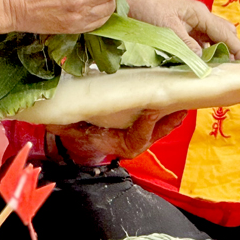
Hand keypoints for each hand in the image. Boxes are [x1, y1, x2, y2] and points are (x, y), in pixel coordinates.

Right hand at [48, 109, 187, 165]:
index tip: (152, 109)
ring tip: (184, 102)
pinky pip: (156, 119)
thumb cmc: (69, 123)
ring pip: (158, 129)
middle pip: (153, 136)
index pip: (135, 141)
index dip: (145, 128)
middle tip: (181, 108)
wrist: (70, 125)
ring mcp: (133, 132)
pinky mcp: (138, 122)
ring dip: (171, 117)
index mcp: (112, 143)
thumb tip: (54, 115)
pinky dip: (166, 110)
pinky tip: (175, 96)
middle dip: (168, 124)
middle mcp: (126, 140)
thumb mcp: (65, 124)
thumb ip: (63, 122)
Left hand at [124, 0, 239, 61]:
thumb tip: (204, 60)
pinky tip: (201, 63)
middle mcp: (200, 17)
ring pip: (213, 38)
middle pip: (225, 34)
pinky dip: (205, 52)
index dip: (238, 50)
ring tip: (217, 70)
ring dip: (217, 52)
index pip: (227, 33)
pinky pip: (200, 41)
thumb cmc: (147, 9)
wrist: (128, 0)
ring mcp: (191, 22)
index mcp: (200, 14)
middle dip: (231, 50)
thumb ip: (187, 45)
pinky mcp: (182, 28)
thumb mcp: (167, 29)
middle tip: (230, 71)